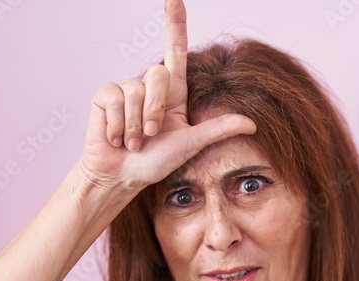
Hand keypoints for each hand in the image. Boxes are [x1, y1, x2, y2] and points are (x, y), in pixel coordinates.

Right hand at [78, 0, 256, 193]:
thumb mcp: (191, 144)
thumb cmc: (154, 163)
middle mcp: (149, 88)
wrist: (123, 177)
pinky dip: (118, 124)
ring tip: (133, 142)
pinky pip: (114, 98)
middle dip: (155, 110)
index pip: (175, 52)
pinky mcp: (105, 97)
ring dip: (136, 125)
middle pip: (158, 74)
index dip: (175, 25)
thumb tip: (252, 123)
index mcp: (172, 94)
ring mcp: (126, 90)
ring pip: (135, 90)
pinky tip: (116, 138)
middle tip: (151, 136)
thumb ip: (218, 129)